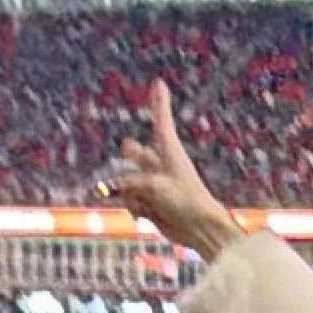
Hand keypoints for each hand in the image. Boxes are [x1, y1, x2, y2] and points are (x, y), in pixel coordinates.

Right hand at [109, 81, 244, 260]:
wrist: (199, 230)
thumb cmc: (186, 201)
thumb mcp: (155, 187)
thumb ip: (130, 183)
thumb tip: (114, 187)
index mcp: (169, 152)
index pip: (161, 122)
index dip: (158, 102)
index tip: (159, 82)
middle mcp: (161, 166)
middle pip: (137, 151)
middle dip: (131, 151)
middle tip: (127, 145)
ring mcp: (154, 185)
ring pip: (127, 183)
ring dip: (131, 194)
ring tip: (147, 204)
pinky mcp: (150, 203)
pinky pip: (131, 201)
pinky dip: (135, 208)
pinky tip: (145, 216)